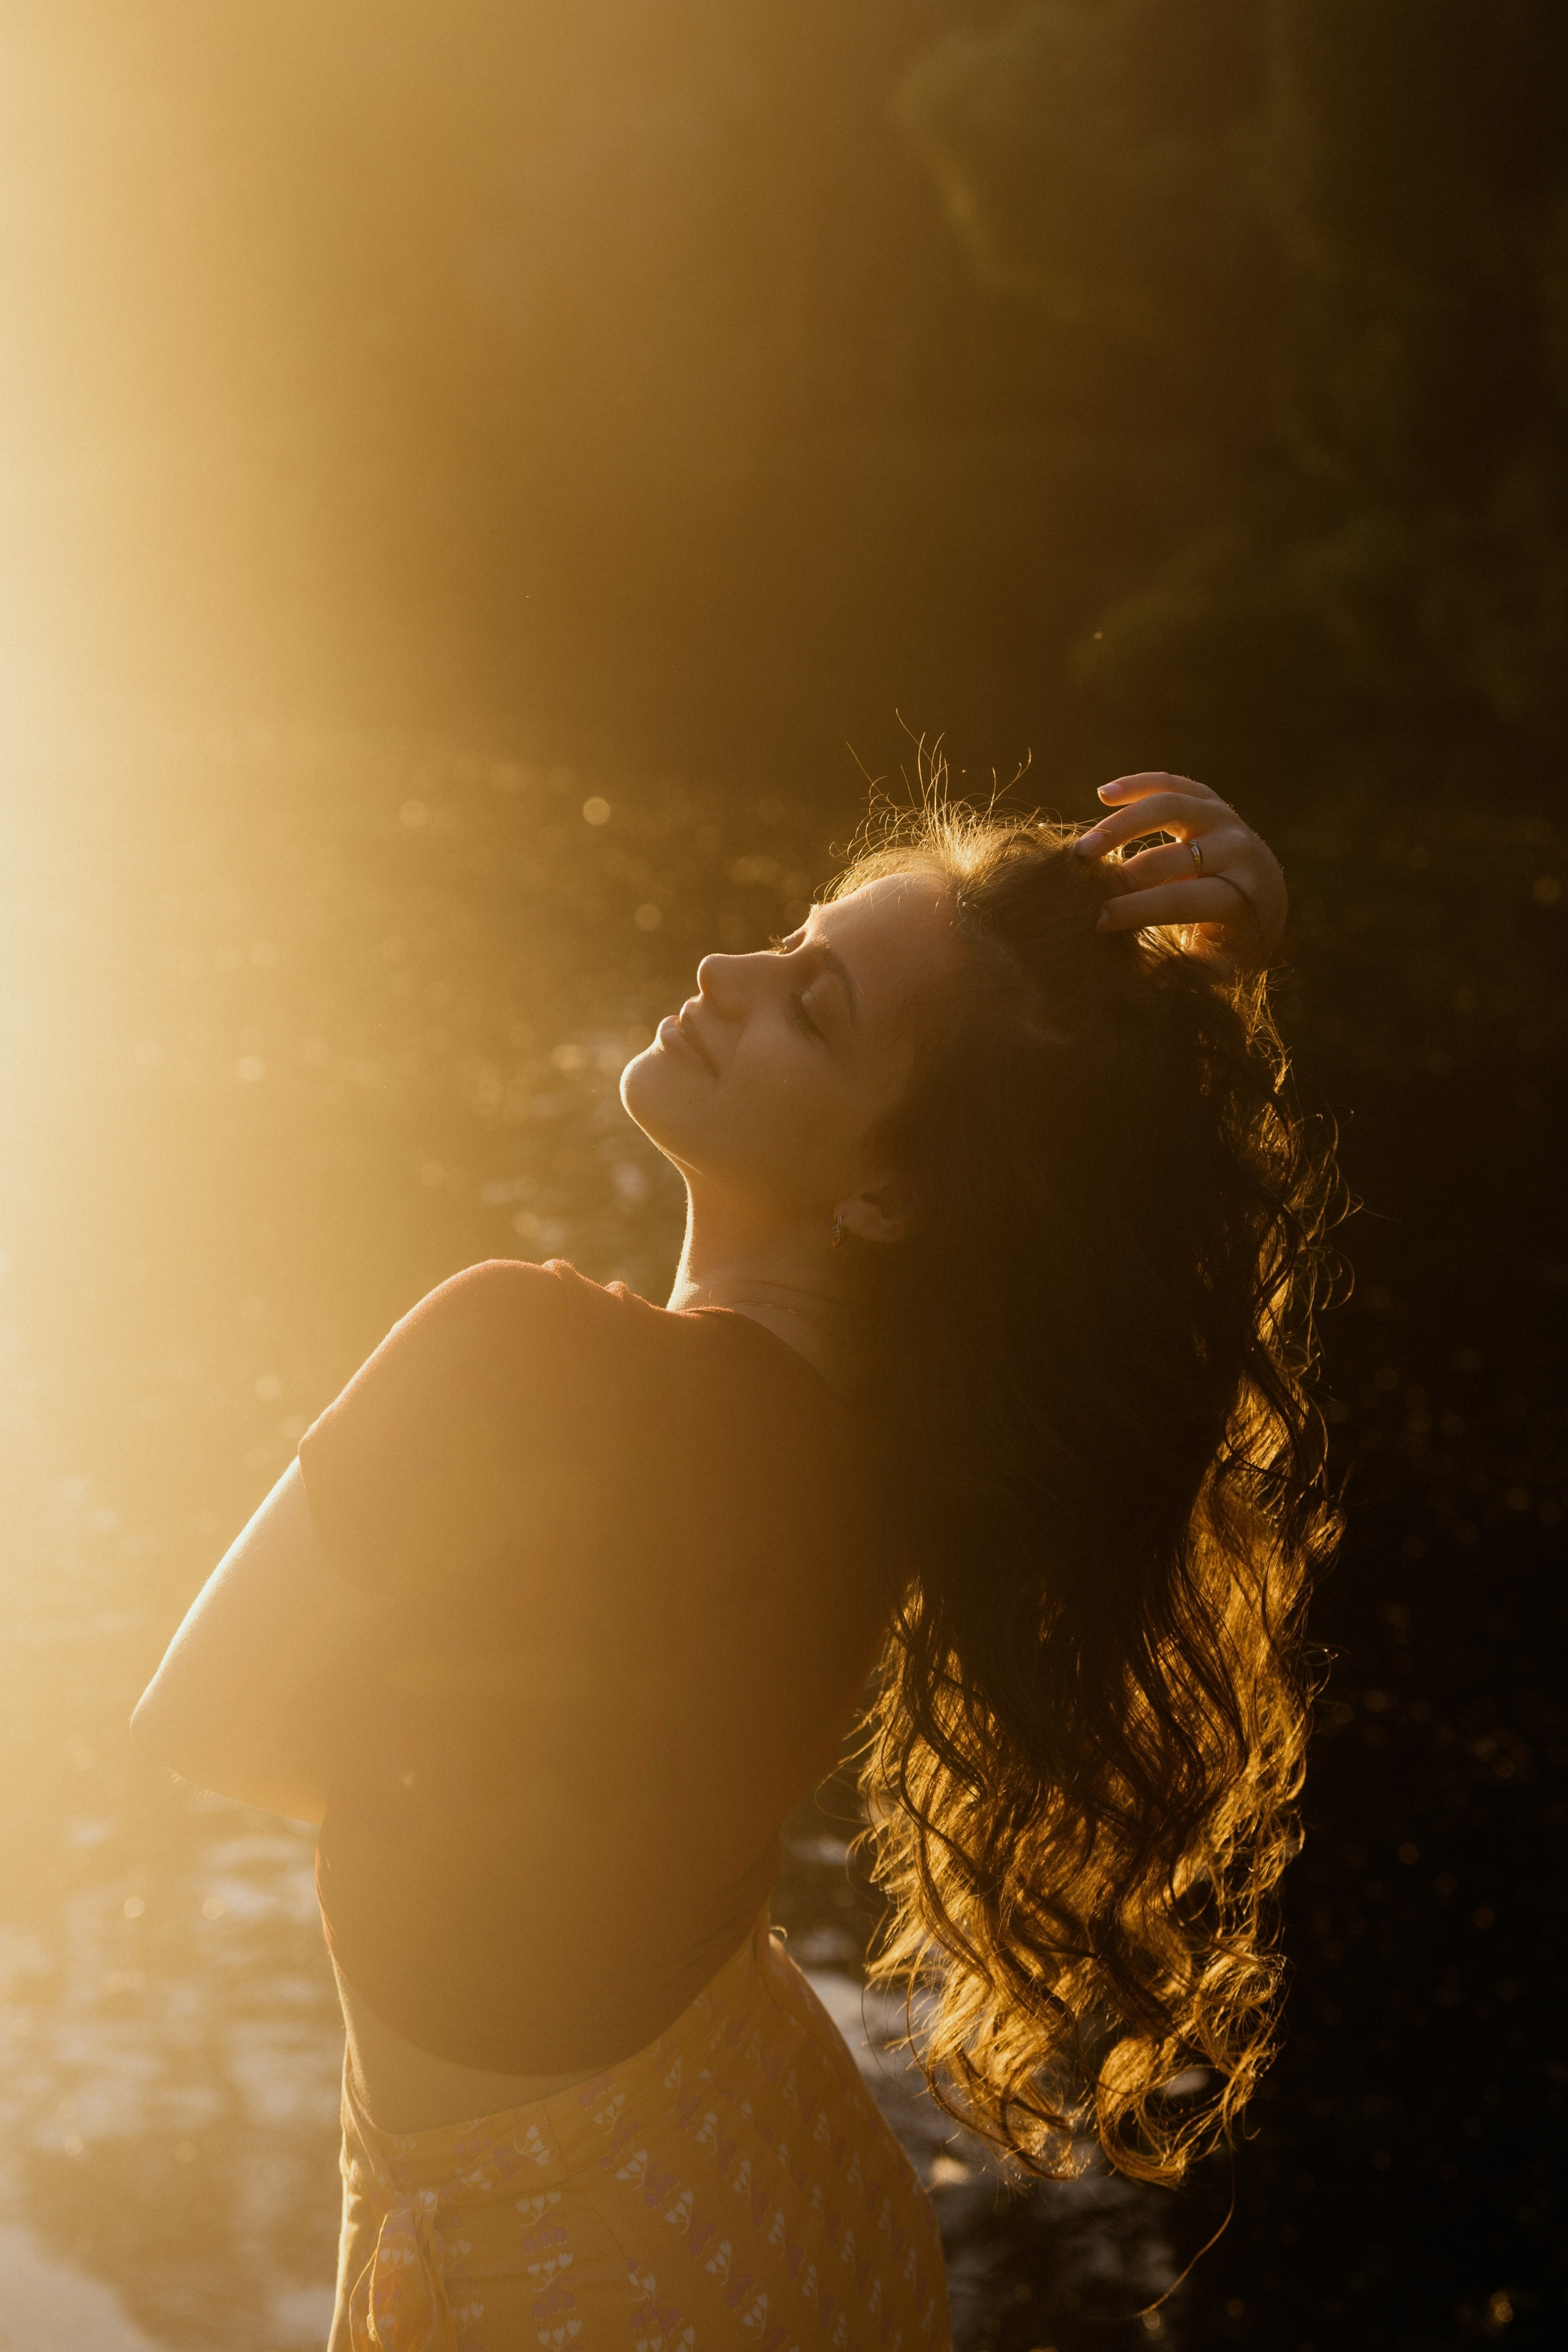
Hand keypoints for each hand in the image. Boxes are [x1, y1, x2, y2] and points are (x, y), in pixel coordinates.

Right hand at [1074, 773, 1286, 971]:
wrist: (1265, 894)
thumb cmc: (1231, 935)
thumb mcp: (1222, 961)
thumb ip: (1192, 971)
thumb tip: (1156, 980)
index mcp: (1241, 893)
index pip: (1185, 899)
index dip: (1139, 909)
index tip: (1098, 921)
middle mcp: (1238, 850)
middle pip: (1173, 856)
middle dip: (1125, 874)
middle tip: (1084, 888)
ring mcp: (1224, 818)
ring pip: (1170, 806)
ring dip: (1121, 825)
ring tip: (1084, 848)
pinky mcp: (1209, 799)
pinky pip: (1171, 782)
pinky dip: (1137, 784)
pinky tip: (1102, 793)